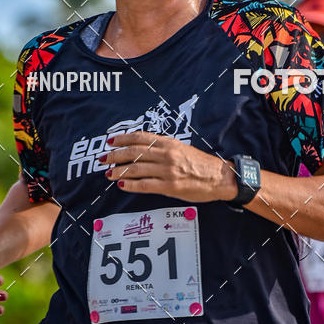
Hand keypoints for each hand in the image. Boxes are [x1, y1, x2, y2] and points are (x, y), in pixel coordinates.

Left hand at [99, 132, 237, 202]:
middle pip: (134, 152)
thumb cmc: (201, 164)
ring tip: (108, 173)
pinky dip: (131, 184)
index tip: (110, 141)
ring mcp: (168, 170)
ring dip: (119, 170)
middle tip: (103, 159)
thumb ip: (163, 148)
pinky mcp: (170, 186)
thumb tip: (142, 150)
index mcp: (169, 143)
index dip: (122, 139)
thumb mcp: (182, 148)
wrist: (220, 177)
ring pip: (136, 168)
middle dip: (115, 155)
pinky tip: (121, 184)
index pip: (140, 137)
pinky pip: (145, 185)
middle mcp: (166, 154)